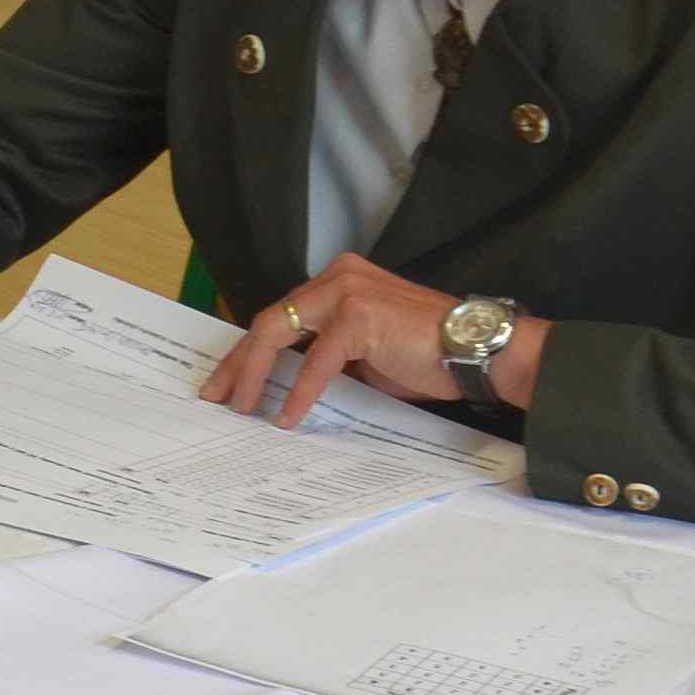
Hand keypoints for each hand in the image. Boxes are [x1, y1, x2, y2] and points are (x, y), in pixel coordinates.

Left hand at [201, 255, 478, 428]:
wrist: (478, 350)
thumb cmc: (428, 354)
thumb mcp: (367, 353)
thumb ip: (329, 356)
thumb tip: (288, 385)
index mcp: (336, 280)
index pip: (281, 316)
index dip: (250, 350)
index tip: (228, 380)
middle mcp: (335, 278)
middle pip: (270, 321)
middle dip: (238, 361)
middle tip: (216, 395)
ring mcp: (345, 292)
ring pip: (280, 333)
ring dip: (255, 374)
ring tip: (241, 407)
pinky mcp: (358, 316)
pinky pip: (316, 361)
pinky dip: (300, 392)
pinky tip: (286, 417)